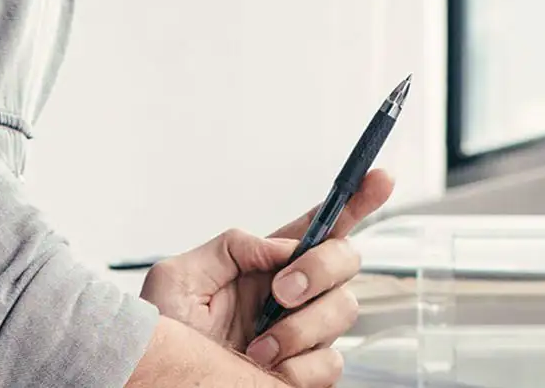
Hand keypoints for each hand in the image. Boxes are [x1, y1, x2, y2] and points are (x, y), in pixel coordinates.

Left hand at [137, 170, 395, 387]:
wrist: (166, 381)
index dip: (356, 200)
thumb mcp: (178, 277)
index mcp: (266, 263)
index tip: (380, 177)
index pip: (319, 226)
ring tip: (256, 345)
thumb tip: (281, 247)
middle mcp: (294, 294)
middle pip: (345, 260)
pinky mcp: (308, 370)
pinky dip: (298, 366)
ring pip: (343, 310)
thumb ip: (230, 247)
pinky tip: (267, 367)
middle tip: (282, 291)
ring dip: (299, 327)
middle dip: (321, 269)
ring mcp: (305, 332)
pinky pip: (331, 363)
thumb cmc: (164, 335)